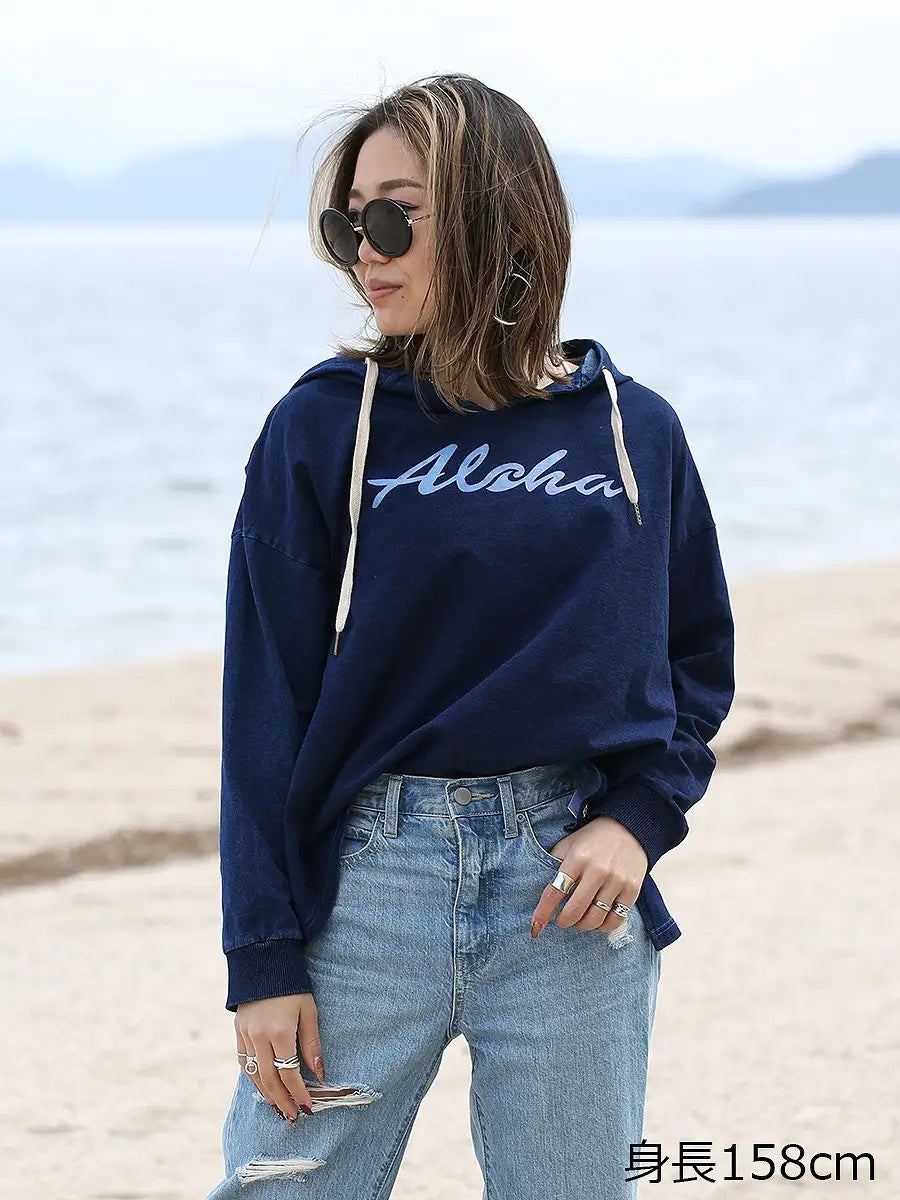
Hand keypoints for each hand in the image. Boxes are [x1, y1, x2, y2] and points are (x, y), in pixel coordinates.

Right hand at [235, 992, 323, 1121]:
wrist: (265, 961)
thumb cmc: (294, 987)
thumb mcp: (309, 1012)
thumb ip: (312, 1044)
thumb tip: (319, 1074)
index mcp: (279, 1031)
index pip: (288, 1073)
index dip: (298, 1093)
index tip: (307, 1107)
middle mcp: (258, 1036)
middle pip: (269, 1079)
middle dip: (282, 1101)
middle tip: (292, 1117)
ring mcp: (245, 1034)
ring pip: (253, 1074)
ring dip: (266, 1094)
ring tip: (278, 1107)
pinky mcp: (238, 1030)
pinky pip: (242, 1061)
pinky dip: (252, 1077)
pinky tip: (262, 1087)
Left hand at [530, 815, 647, 936]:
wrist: (628, 827)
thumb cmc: (593, 839)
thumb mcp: (569, 844)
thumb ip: (555, 864)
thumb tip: (542, 894)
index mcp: (577, 858)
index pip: (555, 891)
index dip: (543, 912)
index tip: (536, 926)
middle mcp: (597, 870)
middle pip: (575, 910)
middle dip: (564, 921)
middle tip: (562, 921)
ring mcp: (616, 881)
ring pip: (595, 918)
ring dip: (583, 925)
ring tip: (580, 921)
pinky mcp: (632, 889)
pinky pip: (615, 919)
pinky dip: (604, 926)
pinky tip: (598, 921)